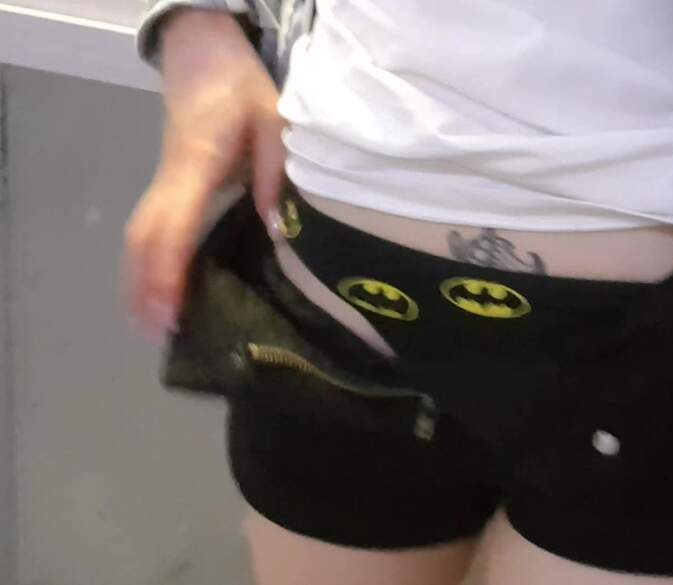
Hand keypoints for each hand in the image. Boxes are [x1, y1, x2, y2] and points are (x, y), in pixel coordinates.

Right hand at [125, 9, 286, 338]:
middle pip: (144, 237)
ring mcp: (164, 179)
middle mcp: (171, 177)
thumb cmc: (243, 88)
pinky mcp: (167, 182)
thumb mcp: (275, 124)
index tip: (172, 311)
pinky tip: (157, 289)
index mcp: (198, 163)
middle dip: (147, 288)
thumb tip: (279, 233)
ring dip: (140, 280)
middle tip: (161, 336)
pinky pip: (149, 228)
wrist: (206, 55)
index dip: (169, 270)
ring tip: (154, 326)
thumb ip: (276, 175)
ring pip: (139, 235)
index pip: (175, 223)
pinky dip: (146, 262)